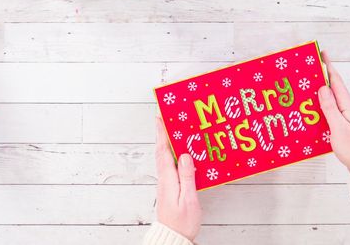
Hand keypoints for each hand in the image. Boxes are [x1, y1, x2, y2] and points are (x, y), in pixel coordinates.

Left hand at [155, 117, 201, 240]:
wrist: (173, 236)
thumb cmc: (182, 221)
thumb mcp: (188, 199)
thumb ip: (187, 177)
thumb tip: (185, 155)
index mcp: (168, 179)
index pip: (163, 150)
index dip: (161, 132)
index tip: (160, 117)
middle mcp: (164, 178)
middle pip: (161, 150)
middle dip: (162, 132)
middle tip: (165, 117)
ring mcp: (165, 182)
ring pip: (165, 157)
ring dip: (166, 141)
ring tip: (172, 129)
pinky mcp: (169, 186)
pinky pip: (169, 164)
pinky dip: (171, 153)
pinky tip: (179, 152)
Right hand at [317, 52, 349, 175]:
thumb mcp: (338, 128)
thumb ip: (330, 108)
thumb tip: (323, 89)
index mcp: (349, 106)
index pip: (336, 82)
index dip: (329, 67)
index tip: (322, 54)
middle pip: (334, 89)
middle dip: (323, 77)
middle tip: (310, 68)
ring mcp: (349, 118)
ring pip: (333, 100)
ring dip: (322, 92)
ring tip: (308, 86)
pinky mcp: (346, 126)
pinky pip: (333, 111)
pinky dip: (323, 106)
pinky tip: (315, 109)